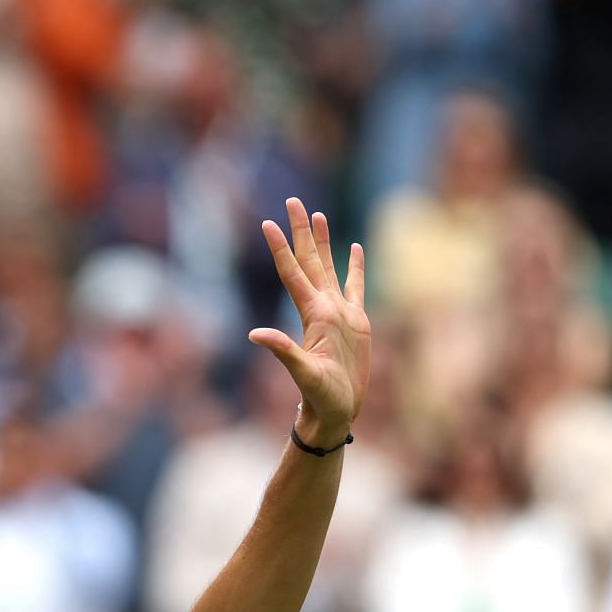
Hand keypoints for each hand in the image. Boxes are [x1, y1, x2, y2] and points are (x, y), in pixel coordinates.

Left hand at [250, 197, 369, 449]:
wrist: (336, 411)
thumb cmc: (319, 396)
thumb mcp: (302, 372)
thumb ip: (282, 351)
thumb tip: (254, 335)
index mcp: (312, 314)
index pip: (292, 273)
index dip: (281, 248)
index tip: (267, 223)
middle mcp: (323, 308)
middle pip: (309, 260)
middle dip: (301, 231)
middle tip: (292, 201)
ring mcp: (340, 313)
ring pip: (330, 267)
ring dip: (324, 241)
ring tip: (318, 214)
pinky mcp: (357, 322)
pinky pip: (355, 286)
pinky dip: (354, 266)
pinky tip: (354, 248)